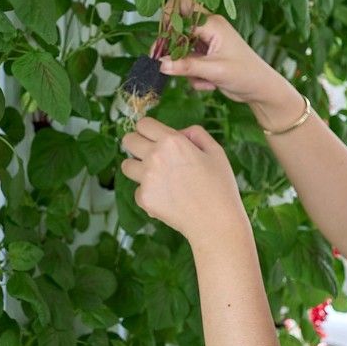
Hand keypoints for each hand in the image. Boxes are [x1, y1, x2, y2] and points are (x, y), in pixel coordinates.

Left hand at [120, 115, 247, 242]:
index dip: (148, 129)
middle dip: (136, 144)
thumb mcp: (215, 152)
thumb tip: (179, 133)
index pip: (143, 124)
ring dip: (137, 168)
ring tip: (156, 177)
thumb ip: (196, 134)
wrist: (215, 222)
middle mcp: (154, 156)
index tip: (152, 136)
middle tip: (148, 154)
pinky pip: (137, 190)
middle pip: (128, 140)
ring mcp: (147, 178)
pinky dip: (148, 193)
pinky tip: (165, 198)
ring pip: (126, 166)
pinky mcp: (144, 198)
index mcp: (172, 141)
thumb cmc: (220, 186)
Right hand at [158, 0, 297, 120]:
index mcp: (212, 24)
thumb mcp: (215, 71)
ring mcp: (206, 42)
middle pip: (177, 28)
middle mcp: (208, 28)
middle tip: (167, 64)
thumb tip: (160, 63)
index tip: (160, 48)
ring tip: (204, 79)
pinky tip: (210, 83)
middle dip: (172, 48)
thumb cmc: (246, 74)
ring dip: (186, 67)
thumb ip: (186, 66)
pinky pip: (187, 62)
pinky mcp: (204, 55)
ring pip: (180, 49)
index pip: (180, 13)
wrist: (260, 89)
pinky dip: (193, 75)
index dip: (167, 28)